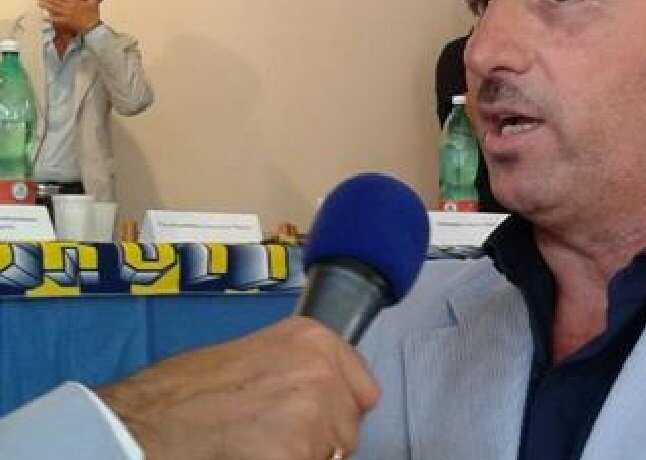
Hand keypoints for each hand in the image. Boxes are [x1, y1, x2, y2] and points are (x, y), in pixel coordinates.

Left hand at [38, 0, 101, 35]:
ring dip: (46, 6)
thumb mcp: (93, 1)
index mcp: (74, 1)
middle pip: (55, 2)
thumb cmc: (93, 13)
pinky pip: (56, 20)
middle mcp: (68, 7)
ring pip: (54, 9)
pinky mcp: (66, 22)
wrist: (93, 26)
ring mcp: (66, 15)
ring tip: (39, 4)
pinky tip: (43, 17)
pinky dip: (50, 18)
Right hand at [96, 317, 379, 459]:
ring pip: (334, 454)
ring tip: (255, 447)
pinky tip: (250, 457)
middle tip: (270, 439)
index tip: (311, 420)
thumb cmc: (183, 394)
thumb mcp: (253, 357)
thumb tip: (321, 393)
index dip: (336, 412)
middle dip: (321, 440)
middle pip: (350, 428)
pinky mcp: (298, 452)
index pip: (363, 391)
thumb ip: (296, 370)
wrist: (139, 425)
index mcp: (314, 340)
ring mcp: (315, 412)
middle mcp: (323, 370)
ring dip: (304, 455)